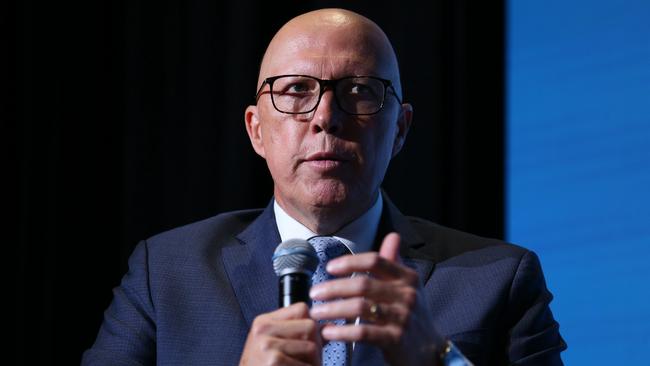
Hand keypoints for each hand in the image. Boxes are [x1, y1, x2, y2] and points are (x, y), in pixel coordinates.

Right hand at [239, 302, 321, 365]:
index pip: (302, 309)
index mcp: (263, 322)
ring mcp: (267, 345)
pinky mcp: (274, 361)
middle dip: (317, 344)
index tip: (309, 338)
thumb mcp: (274, 344)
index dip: (311, 323)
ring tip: (303, 365)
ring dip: (314, 361)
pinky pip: (306, 364)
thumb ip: (299, 332)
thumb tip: (329, 326)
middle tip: (310, 358)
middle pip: (310, 326)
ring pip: (312, 347)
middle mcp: (263, 330)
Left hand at [309, 233, 444, 365]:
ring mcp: (402, 317)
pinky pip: (363, 332)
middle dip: (333, 288)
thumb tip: (393, 236)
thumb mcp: (407, 286)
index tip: (329, 268)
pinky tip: (328, 332)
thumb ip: (394, 263)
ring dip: (333, 309)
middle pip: (362, 284)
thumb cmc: (411, 314)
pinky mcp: (396, 339)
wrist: (429, 350)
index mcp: (407, 277)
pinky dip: (342, 332)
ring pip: (360, 308)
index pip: (375, 261)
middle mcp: (407, 295)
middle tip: (314, 293)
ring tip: (316, 313)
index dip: (349, 262)